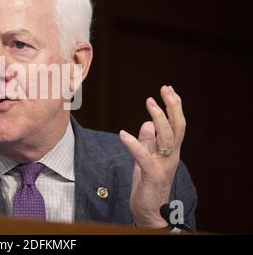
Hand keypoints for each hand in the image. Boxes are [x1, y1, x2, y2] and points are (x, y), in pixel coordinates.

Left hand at [119, 85, 185, 228]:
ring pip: (167, 137)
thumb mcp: (147, 158)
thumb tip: (147, 123)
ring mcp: (163, 165)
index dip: (174, 106)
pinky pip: (143, 157)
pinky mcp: (152, 175)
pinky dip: (134, 144)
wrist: (150, 211)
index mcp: (171, 150)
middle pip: (178, 127)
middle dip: (172, 106)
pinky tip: (123, 134)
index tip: (167, 88)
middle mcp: (171, 156)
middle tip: (164, 89)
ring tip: (150, 102)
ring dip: (158, 118)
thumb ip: (149, 141)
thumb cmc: (148, 184)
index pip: (177, 124)